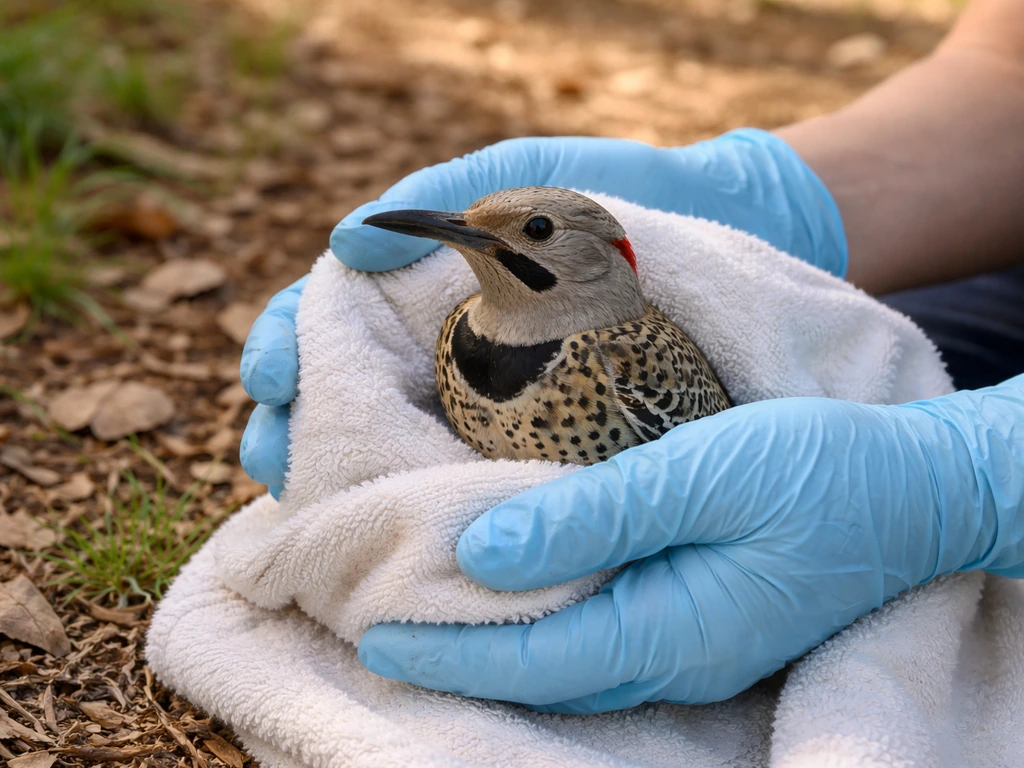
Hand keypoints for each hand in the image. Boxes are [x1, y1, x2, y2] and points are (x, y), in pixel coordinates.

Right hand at [240, 129, 846, 492]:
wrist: (714, 237)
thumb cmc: (606, 200)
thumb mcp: (515, 181)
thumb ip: (434, 198)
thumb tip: (343, 240)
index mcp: (413, 300)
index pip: (317, 329)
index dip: (279, 351)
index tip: (272, 375)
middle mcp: (434, 361)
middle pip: (333, 403)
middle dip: (291, 433)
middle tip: (277, 462)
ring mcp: (480, 411)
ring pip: (387, 456)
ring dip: (340, 485)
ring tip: (314, 507)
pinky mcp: (533, 453)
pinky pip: (466, 487)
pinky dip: (427, 510)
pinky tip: (403, 533)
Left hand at [357, 376, 1023, 712]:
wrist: (916, 490)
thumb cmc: (817, 473)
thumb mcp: (701, 475)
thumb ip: (593, 516)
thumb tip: (482, 551)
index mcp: (671, 628)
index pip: (530, 657)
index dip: (448, 650)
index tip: (374, 633)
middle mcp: (679, 656)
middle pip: (545, 673)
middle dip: (460, 661)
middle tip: (383, 633)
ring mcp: (698, 646)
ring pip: (575, 665)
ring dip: (501, 650)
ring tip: (437, 621)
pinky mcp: (708, 621)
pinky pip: (609, 642)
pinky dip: (551, 629)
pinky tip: (527, 599)